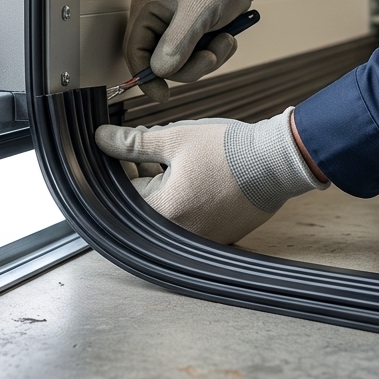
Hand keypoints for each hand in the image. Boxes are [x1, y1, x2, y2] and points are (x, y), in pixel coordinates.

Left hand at [95, 108, 327, 243]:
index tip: (122, 149)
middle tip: (152, 153)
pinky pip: (186, 222)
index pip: (122, 193)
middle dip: (141, 178)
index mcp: (162, 210)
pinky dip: (184, 202)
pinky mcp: (216, 239)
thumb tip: (101, 138)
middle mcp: (177, 233)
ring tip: (177, 162)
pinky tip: (193, 179)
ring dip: (162, 189)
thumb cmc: (227, 150)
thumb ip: (134, 142)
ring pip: (164, 214)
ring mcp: (198, 240)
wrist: (277, 163)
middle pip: (142, 206)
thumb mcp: (175, 139)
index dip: (118, 168)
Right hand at [123, 0, 272, 101]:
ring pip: (180, 64)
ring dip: (207, 59)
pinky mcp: (189, 34)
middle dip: (190, 65)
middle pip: (160, 63)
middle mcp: (155, 20)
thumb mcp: (198, 12)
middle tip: (212, 55)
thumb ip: (177, 43)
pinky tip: (225, 37)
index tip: (162, 95)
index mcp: (146, 9)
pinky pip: (195, 58)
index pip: (134, 51)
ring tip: (224, 40)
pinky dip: (214, 54)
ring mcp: (172, 28)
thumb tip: (160, 71)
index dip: (145, 77)